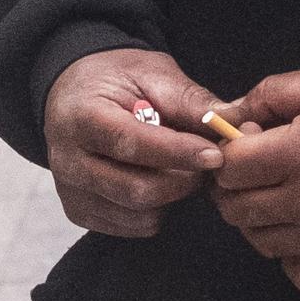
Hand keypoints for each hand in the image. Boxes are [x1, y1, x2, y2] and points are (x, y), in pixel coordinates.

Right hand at [40, 47, 226, 239]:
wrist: (73, 94)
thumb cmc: (115, 81)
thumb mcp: (151, 74)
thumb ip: (190, 100)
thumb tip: (233, 123)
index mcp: (80, 116)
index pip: (131, 144)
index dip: (177, 153)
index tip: (215, 155)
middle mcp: (66, 160)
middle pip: (137, 190)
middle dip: (184, 180)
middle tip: (205, 160)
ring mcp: (70, 191)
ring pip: (140, 214)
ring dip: (172, 196)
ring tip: (178, 166)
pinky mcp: (79, 211)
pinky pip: (133, 226)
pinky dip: (157, 209)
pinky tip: (156, 179)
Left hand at [210, 61, 299, 292]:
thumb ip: (270, 94)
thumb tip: (227, 115)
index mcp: (298, 151)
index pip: (228, 168)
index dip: (227, 155)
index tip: (244, 147)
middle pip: (238, 210)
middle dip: (235, 190)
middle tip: (254, 175)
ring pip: (263, 243)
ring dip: (260, 224)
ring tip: (277, 201)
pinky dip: (294, 260)